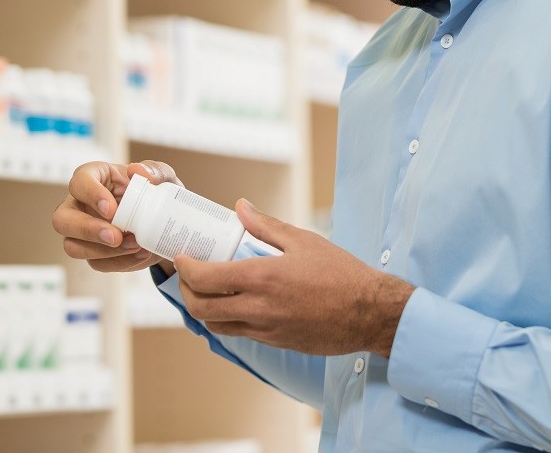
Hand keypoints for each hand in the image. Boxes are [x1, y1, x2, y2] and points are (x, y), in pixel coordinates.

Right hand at [52, 159, 181, 273]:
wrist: (166, 220)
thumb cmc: (157, 191)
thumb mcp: (163, 177)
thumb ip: (155, 170)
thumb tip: (137, 170)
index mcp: (94, 178)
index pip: (79, 182)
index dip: (91, 195)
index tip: (111, 209)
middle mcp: (80, 205)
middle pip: (62, 220)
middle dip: (87, 230)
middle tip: (116, 236)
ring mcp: (82, 232)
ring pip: (73, 247)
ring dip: (103, 251)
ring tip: (135, 245)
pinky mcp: (93, 253)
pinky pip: (96, 263)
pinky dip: (120, 262)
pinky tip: (140, 254)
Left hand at [174, 200, 415, 356]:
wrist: (368, 312)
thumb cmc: (341, 273)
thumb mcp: (304, 240)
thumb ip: (266, 225)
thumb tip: (240, 207)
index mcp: (263, 277)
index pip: (206, 278)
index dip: (186, 267)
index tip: (182, 256)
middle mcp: (258, 307)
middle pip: (201, 307)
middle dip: (186, 290)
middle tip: (188, 274)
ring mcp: (266, 330)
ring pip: (216, 325)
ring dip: (203, 308)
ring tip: (208, 290)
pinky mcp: (276, 343)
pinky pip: (239, 334)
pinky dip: (227, 319)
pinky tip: (236, 304)